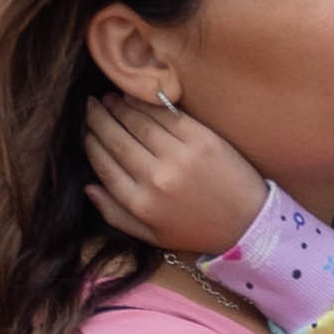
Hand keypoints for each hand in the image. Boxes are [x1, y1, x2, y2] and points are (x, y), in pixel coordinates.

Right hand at [83, 93, 272, 262]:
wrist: (248, 225)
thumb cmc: (196, 230)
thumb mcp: (152, 236)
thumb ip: (115, 214)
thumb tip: (88, 187)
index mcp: (141, 204)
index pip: (104, 164)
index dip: (90, 142)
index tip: (84, 129)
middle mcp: (157, 179)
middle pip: (116, 139)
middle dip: (99, 118)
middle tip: (90, 105)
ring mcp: (180, 157)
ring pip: (138, 122)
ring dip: (119, 106)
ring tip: (110, 98)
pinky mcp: (202, 140)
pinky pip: (166, 115)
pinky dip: (147, 104)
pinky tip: (136, 98)